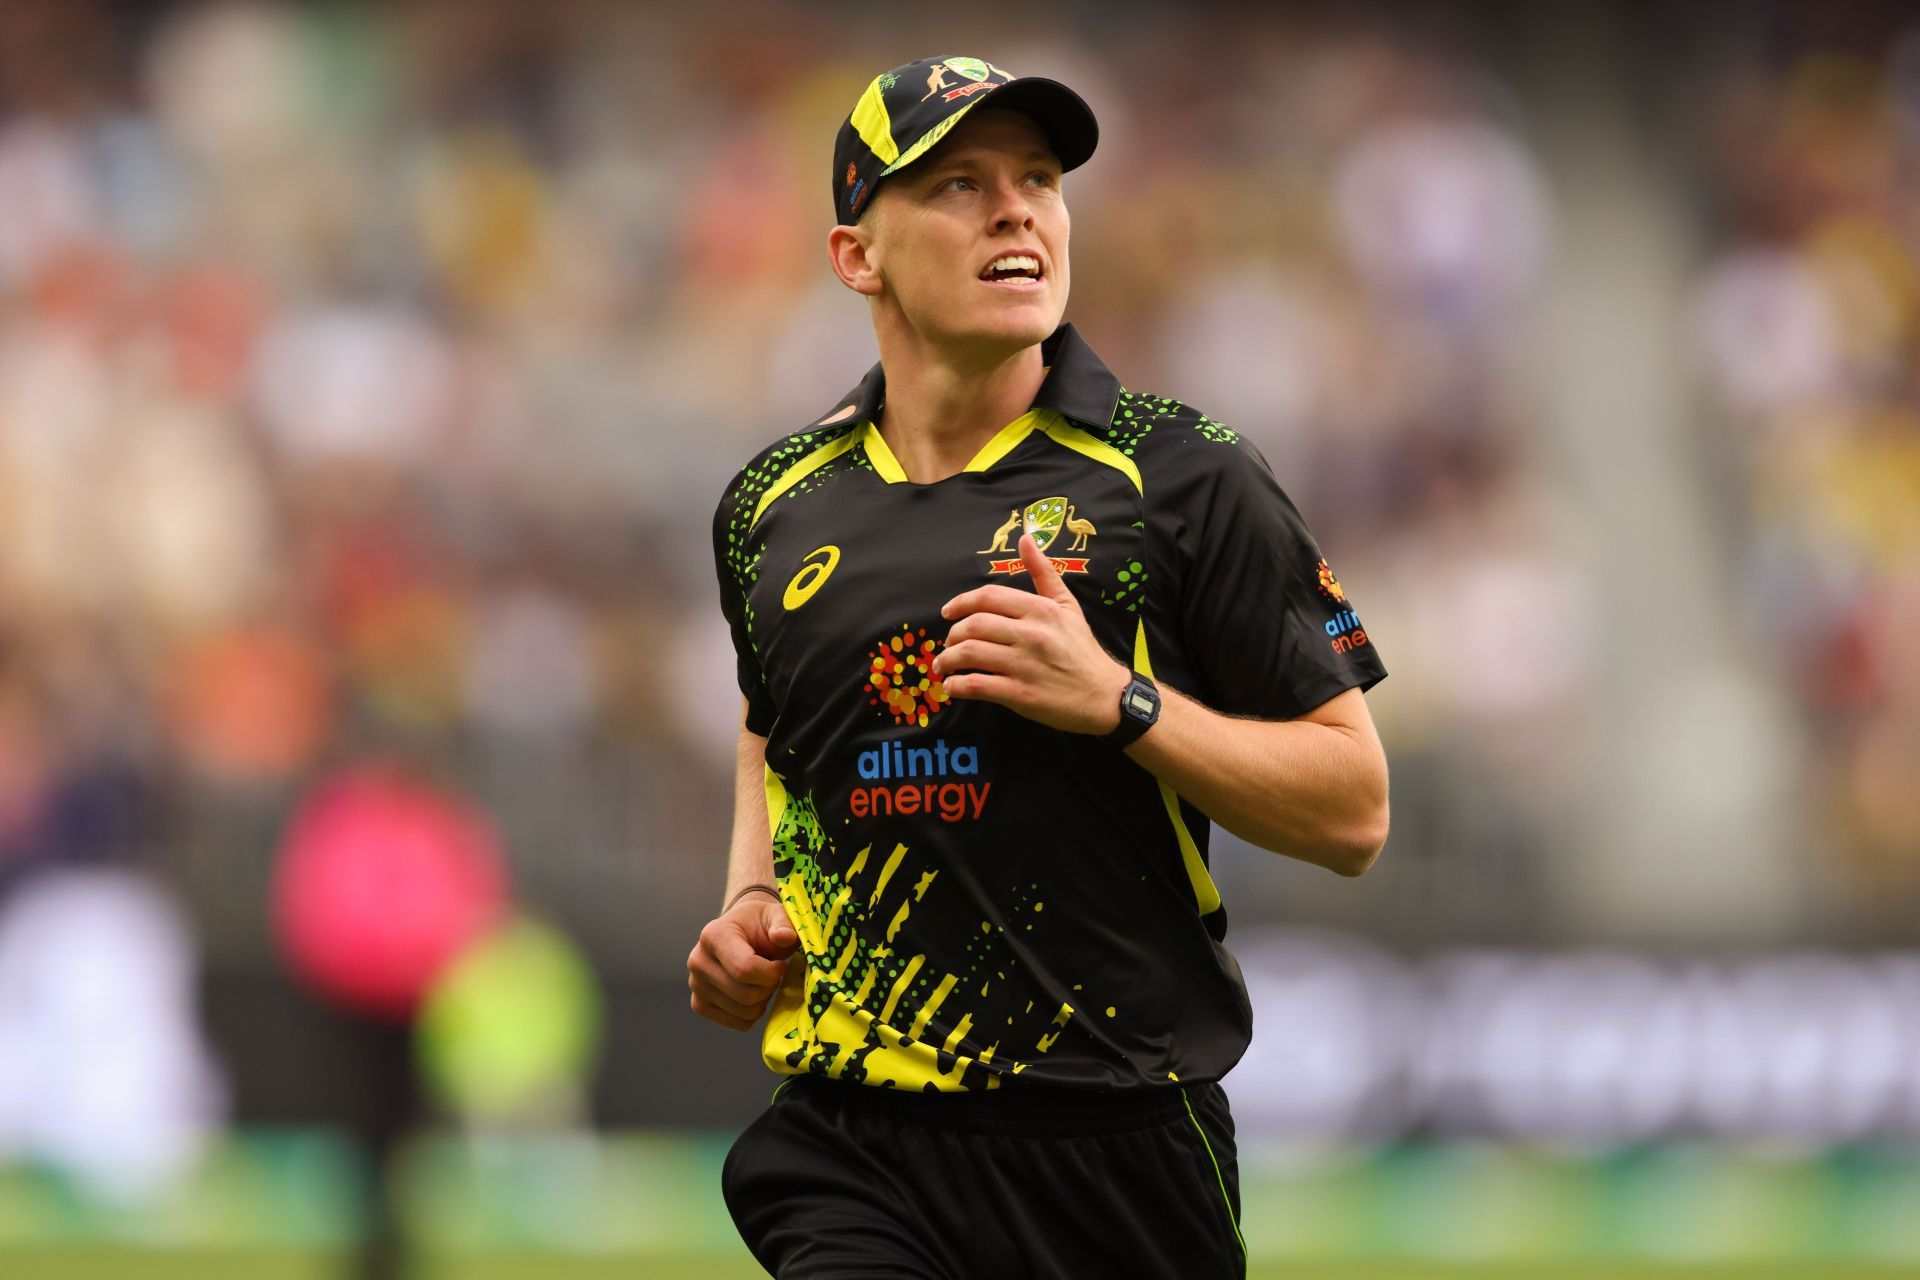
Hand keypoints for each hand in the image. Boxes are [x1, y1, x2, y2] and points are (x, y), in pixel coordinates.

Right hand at [687, 894, 799, 1030]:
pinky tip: (753, 993)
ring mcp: (696, 985)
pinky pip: (738, 1023)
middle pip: (745, 995)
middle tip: (772, 974)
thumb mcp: (776, 915)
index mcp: (713, 935)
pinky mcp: (700, 1004)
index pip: (745, 969)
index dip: (772, 973)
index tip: (781, 965)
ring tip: (762, 981)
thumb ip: (784, 924)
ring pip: (744, 1012)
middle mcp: (698, 961)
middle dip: (769, 987)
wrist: (741, 931)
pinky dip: (753, 1014)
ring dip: (762, 1000)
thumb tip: (784, 937)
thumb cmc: (760, 924)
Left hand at [935, 533, 1130, 734]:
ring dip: (948, 660)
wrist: (1103, 695)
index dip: (960, 602)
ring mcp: (1024, 665)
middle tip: (948, 643)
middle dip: (952, 635)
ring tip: (944, 666)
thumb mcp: (1067, 605)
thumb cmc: (1082, 649)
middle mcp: (1031, 635)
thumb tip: (1025, 538)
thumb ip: (1044, 572)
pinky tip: (954, 686)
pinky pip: (977, 685)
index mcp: (1040, 610)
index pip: (988, 597)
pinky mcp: (1020, 694)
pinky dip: (958, 686)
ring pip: (970, 654)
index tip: (947, 612)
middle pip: (974, 625)